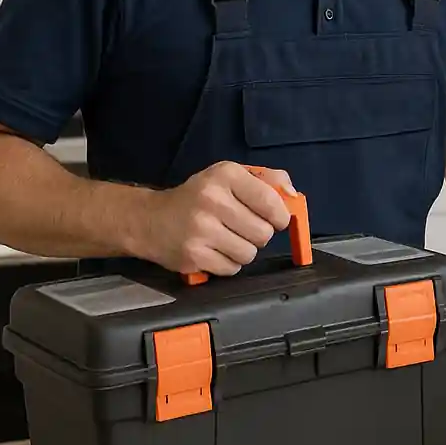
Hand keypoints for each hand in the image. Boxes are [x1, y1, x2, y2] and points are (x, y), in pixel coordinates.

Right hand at [131, 161, 293, 275]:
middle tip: (245, 228)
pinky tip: (215, 250)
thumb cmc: (198, 197)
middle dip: (260, 234)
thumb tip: (294, 196)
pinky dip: (229, 263)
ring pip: (250, 253)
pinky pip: (232, 268)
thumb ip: (267, 180)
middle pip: (264, 232)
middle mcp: (212, 200)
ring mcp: (201, 230)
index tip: (277, 219)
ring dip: (244, 250)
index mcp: (225, 176)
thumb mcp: (229, 177)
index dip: (281, 216)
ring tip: (228, 239)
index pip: (271, 201)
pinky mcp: (194, 256)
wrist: (150, 219)